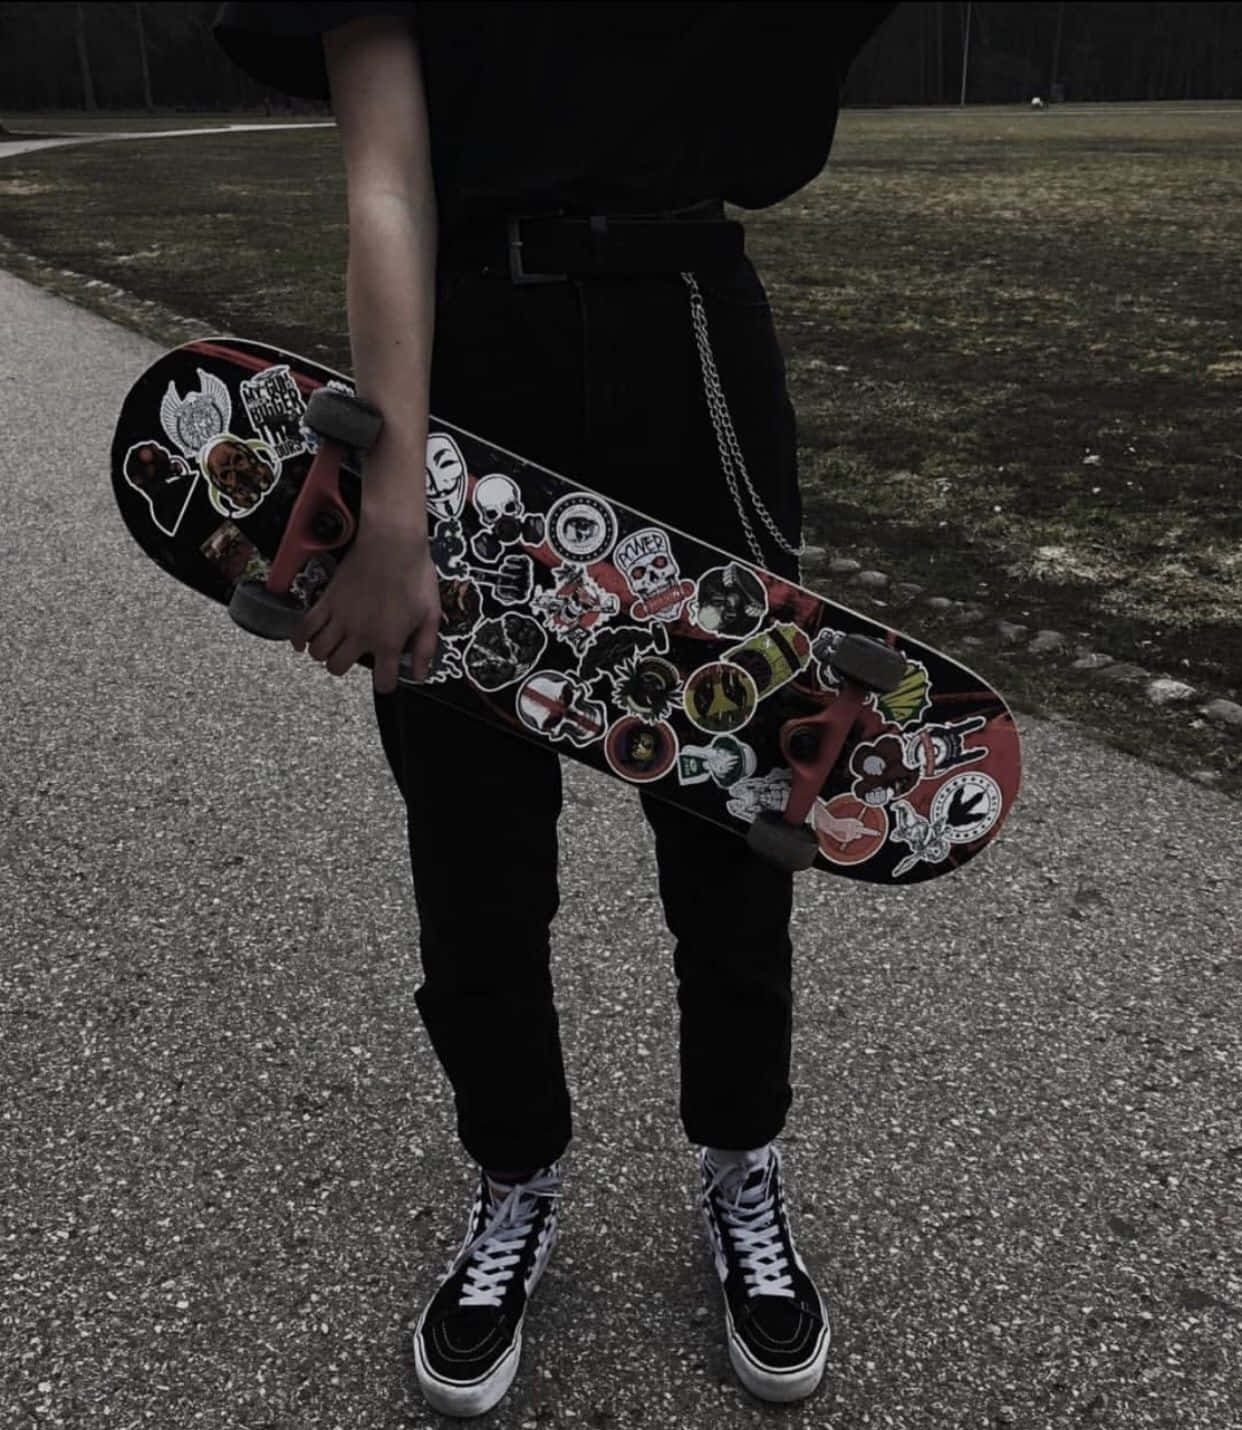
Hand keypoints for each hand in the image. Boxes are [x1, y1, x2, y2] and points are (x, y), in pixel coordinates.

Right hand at [291, 518, 439, 692]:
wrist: (392, 543)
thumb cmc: (416, 576)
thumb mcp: (431, 615)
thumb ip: (425, 648)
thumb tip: (419, 675)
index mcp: (388, 641)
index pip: (382, 681)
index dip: (385, 683)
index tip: (386, 676)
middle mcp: (360, 635)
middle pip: (339, 667)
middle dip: (345, 667)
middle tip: (353, 655)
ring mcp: (340, 618)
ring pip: (319, 651)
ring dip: (323, 655)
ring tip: (332, 647)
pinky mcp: (326, 601)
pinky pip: (304, 626)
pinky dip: (299, 639)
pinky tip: (302, 644)